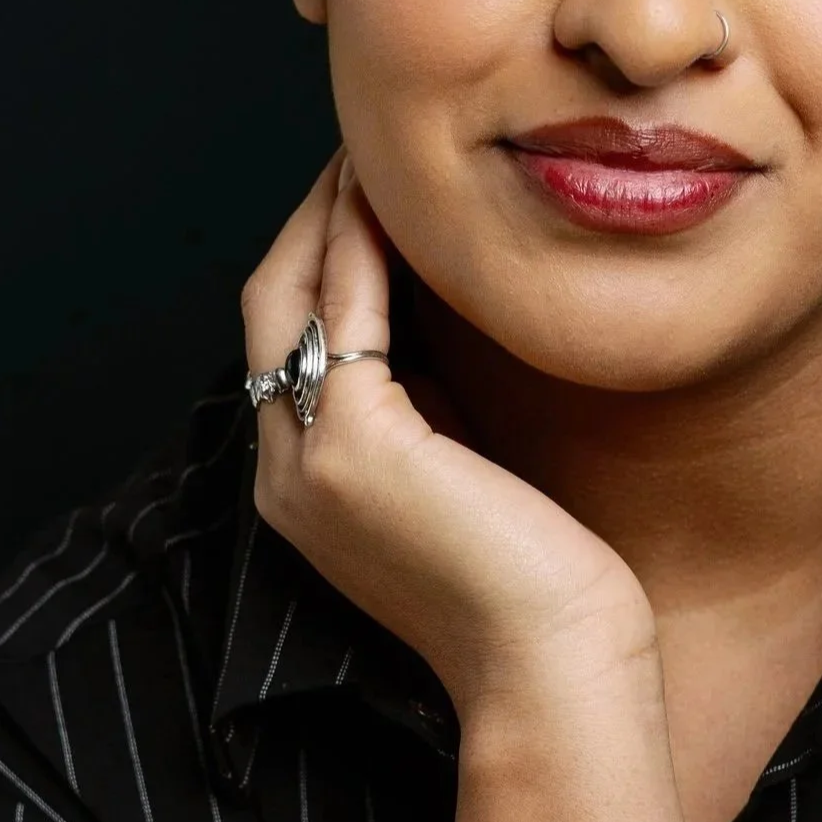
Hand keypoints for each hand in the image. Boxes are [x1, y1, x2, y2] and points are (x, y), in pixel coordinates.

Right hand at [242, 155, 715, 821]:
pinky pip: (343, 311)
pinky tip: (395, 200)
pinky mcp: (355, 444)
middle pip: (269, 305)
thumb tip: (441, 332)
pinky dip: (360, 244)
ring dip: (329, 214)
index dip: (316, 259)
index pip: (288, 342)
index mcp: (307, 485)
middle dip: (308, 220)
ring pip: (292, 295)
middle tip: (361, 150)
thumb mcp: (463, 481)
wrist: (552, 671)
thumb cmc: (536, 590)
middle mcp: (286, 472)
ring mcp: (310, 459)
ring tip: (372, 152)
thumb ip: (432, 414)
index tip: (365, 194)